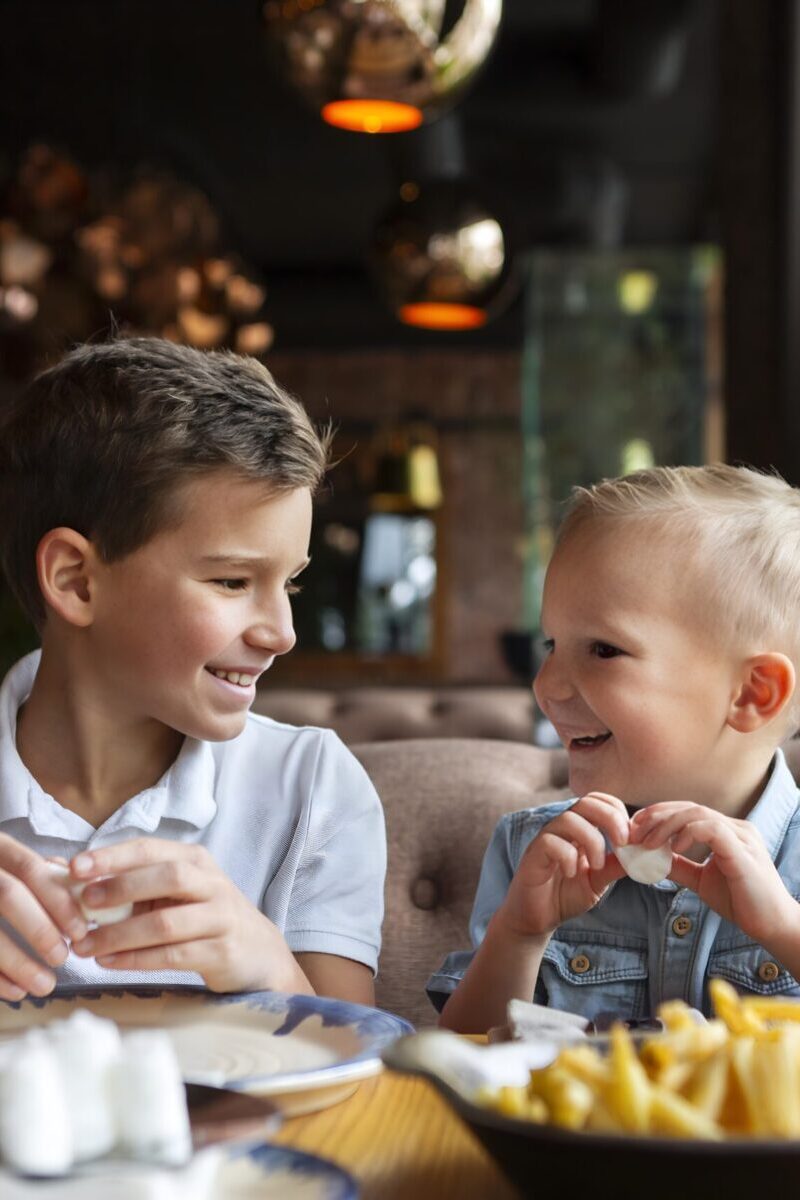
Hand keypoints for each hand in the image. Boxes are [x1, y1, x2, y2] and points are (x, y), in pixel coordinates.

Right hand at [0, 836, 87, 999]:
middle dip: (39, 928)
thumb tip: (80, 888)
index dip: (57, 899)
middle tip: (63, 957)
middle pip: (8, 895)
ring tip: (46, 985)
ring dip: (19, 962)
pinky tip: (16, 991)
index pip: (29, 868)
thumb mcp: (8, 863)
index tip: (80, 930)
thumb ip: (39, 873)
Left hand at [68, 839, 310, 993]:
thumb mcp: (174, 893)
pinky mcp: (222, 952)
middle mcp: (212, 883)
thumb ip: (129, 883)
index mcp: (196, 860)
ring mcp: (220, 917)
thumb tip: (65, 873)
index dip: (113, 856)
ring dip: (120, 934)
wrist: (257, 952)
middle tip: (83, 904)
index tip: (75, 867)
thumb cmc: (202, 917)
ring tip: (85, 946)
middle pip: (166, 877)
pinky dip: (137, 960)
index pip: (151, 849)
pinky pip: (174, 955)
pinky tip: (109, 962)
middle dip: (120, 888)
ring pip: (166, 922)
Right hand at [498, 793, 628, 938]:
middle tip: (622, 842)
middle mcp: (562, 829)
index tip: (630, 837)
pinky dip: (567, 856)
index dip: (617, 811)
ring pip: (568, 818)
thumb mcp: (598, 882)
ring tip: (597, 865)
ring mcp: (546, 839)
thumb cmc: (565, 896)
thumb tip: (639, 855)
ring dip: (591, 839)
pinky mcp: (533, 855)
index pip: (598, 801)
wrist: (537, 919)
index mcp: (579, 830)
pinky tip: (571, 873)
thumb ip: (614, 867)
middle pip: (585, 802)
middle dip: (609, 818)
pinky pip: (550, 842)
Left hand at [630, 803, 796, 943]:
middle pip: (689, 807)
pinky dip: (688, 833)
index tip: (635, 828)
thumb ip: (679, 865)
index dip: (659, 814)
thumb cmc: (740, 901)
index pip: (688, 810)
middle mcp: (736, 828)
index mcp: (727, 831)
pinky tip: (674, 847)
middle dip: (656, 816)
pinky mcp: (744, 852)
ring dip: (667, 824)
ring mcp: (742, 837)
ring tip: (648, 842)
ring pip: (698, 813)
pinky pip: (713, 829)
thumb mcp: (701, 880)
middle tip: (633, 832)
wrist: (771, 925)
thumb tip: (649, 858)